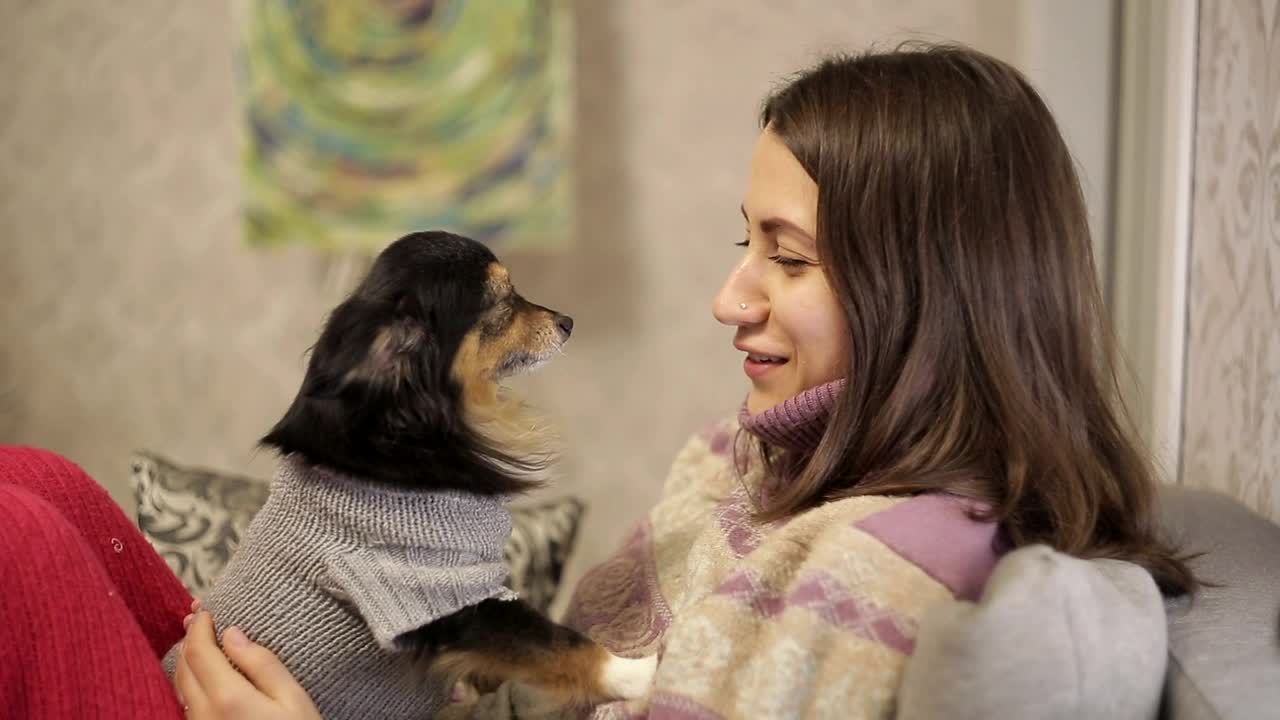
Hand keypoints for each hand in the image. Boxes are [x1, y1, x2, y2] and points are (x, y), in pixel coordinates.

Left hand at [174, 611, 321, 719]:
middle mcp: (204, 715)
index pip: (200, 651)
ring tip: (199, 642)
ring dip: (186, 661)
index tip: (206, 609)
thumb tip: (234, 634)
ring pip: (180, 688)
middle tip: (199, 618)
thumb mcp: (293, 700)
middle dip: (188, 640)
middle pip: (182, 668)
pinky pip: (187, 705)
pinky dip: (190, 682)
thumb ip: (263, 664)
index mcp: (228, 698)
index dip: (200, 626)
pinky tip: (204, 676)